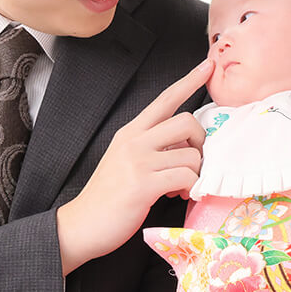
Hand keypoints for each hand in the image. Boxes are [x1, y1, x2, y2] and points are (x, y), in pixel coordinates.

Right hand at [56, 59, 212, 273]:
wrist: (82, 225)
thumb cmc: (108, 196)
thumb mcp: (125, 161)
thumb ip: (152, 148)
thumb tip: (186, 146)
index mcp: (131, 132)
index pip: (165, 99)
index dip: (189, 81)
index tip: (208, 66)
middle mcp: (134, 140)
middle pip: (187, 121)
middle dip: (201, 142)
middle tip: (194, 162)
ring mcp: (138, 161)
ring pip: (190, 153)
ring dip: (195, 173)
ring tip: (180, 187)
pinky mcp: (144, 184)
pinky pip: (185, 176)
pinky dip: (189, 187)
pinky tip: (176, 195)